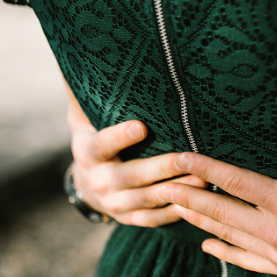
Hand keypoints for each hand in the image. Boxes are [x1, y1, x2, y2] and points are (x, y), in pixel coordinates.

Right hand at [65, 86, 206, 226]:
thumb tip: (71, 57)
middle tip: (187, 156)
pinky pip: (154, 219)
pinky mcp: (130, 219)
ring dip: (177, 191)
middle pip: (133, 175)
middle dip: (161, 167)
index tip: (141, 125)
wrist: (88, 184)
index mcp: (89, 153)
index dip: (120, 137)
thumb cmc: (95, 138)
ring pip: (148, 199)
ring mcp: (115, 204)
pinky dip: (175, 213)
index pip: (103, 144)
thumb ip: (83, 92)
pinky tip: (199, 202)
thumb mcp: (85, 117)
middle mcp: (100, 182)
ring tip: (204, 180)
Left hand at [158, 121, 276, 276]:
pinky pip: (244, 261)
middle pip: (221, 211)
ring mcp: (276, 255)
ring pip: (227, 235)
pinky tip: (207, 246)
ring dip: (199, 220)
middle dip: (188, 196)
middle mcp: (275, 233)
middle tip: (160, 182)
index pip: (237, 183)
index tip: (180, 157)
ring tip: (173, 206)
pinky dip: (222, 251)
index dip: (205, 168)